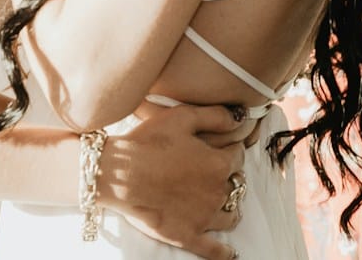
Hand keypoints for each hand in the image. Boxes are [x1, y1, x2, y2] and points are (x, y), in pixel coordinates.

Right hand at [99, 103, 248, 259]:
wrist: (121, 174)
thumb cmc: (149, 142)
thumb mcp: (183, 117)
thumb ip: (216, 116)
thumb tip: (240, 118)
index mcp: (219, 164)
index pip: (238, 156)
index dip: (230, 151)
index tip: (220, 149)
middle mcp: (217, 192)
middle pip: (236, 185)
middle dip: (229, 178)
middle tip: (212, 174)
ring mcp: (204, 217)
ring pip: (230, 216)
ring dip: (228, 208)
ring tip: (219, 203)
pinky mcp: (188, 236)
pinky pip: (214, 250)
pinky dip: (224, 252)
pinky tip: (230, 252)